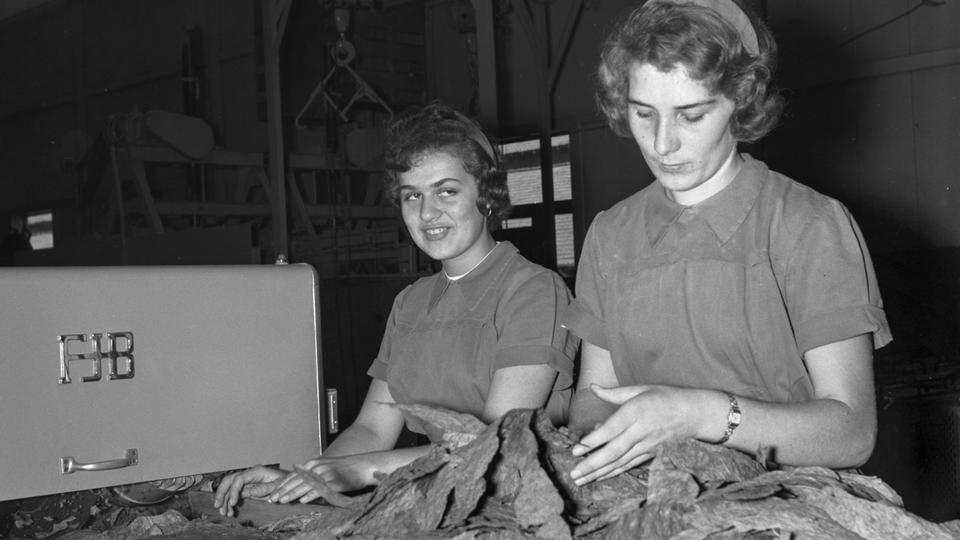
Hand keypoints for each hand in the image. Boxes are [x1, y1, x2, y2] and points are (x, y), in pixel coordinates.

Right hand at [213, 466, 285, 516]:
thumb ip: (263, 489)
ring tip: (224, 513)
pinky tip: (230, 512)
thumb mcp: (277, 486)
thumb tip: (248, 492)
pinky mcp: (246, 487)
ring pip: (229, 488)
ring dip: (224, 500)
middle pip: (229, 480)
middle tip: (218, 506)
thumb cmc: (284, 483)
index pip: (240, 478)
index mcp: (257, 471)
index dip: (234, 490)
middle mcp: (249, 474)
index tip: (233, 503)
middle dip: (222, 493)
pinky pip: (234, 494)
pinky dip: (230, 502)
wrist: (287, 482)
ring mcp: (246, 480)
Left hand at [268, 455, 372, 503]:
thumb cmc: (344, 469)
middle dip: (283, 491)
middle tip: (272, 500)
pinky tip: (303, 501)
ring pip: (304, 485)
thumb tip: (299, 487)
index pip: (293, 475)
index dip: (282, 485)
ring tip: (282, 501)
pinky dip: (310, 495)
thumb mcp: (325, 467)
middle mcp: (317, 467)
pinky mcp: (333, 481)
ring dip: (292, 494)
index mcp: (313, 463)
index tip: (273, 493)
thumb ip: (312, 474)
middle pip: (296, 480)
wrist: (362, 465)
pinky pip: (319, 489)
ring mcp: (325, 474)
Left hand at [569, 384, 698, 485]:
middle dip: (592, 464)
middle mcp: (641, 431)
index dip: (594, 440)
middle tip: (574, 473)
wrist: (695, 414)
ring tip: (580, 480)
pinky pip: (629, 465)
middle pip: (614, 451)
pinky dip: (613, 472)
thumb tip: (592, 387)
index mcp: (637, 411)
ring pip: (620, 462)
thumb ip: (614, 393)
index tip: (576, 449)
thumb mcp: (641, 389)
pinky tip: (599, 478)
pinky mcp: (651, 454)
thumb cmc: (665, 397)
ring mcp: (647, 445)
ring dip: (599, 472)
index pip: (612, 429)